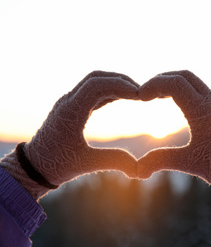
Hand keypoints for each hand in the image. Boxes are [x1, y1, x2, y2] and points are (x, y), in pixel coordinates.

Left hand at [0, 71, 138, 199]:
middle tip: (141, 92)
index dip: (119, 85)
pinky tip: (123, 98)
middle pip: (96, 78)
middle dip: (120, 80)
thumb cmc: (56, 165)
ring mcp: (69, 103)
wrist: (34, 166)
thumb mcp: (86, 164)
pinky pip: (92, 92)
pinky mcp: (72, 108)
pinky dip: (109, 91)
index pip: (96, 86)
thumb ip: (113, 161)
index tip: (139, 94)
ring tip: (136, 94)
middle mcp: (68, 102)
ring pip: (94, 82)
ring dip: (115, 83)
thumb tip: (139, 168)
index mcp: (70, 112)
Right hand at [137, 70, 210, 188]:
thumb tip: (138, 169)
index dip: (154, 85)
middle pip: (185, 75)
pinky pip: (206, 93)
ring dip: (177, 86)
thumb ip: (161, 160)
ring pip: (197, 83)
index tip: (141, 97)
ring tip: (161, 99)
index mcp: (203, 109)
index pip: (175, 83)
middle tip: (148, 93)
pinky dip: (190, 94)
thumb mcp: (189, 162)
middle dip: (163, 79)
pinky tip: (184, 108)